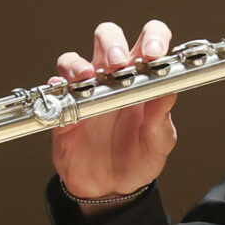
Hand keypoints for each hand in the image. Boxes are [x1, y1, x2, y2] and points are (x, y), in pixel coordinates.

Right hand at [52, 19, 178, 199]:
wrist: (111, 187)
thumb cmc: (139, 158)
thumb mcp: (159, 141)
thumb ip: (162, 118)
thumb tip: (169, 90)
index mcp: (143, 80)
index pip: (149, 41)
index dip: (153, 38)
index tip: (154, 54)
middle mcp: (113, 79)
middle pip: (108, 37)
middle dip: (112, 43)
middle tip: (118, 63)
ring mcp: (87, 91)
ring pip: (74, 59)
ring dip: (79, 63)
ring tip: (89, 78)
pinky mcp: (65, 109)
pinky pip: (55, 90)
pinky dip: (58, 86)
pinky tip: (65, 93)